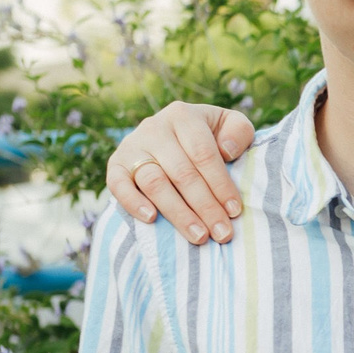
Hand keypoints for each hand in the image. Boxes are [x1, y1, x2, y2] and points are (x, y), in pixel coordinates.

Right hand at [107, 102, 253, 243]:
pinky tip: (151, 220)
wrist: (171, 135)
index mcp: (183, 116)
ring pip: (154, 182)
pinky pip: (118, 184)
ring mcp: (132, 146)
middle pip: (182, 173)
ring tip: (198, 236)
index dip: (220, 184)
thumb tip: (226, 150)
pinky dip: (133, 202)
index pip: (203, 154)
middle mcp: (154, 128)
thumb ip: (238, 131)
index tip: (234, 211)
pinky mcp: (115, 164)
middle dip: (205, 206)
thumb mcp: (229, 124)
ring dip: (178, 213)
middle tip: (222, 233)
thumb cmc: (209, 136)